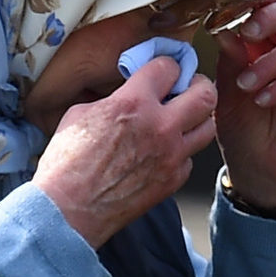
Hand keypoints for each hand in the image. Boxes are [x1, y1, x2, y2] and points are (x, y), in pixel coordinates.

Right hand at [32, 55, 217, 247]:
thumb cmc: (66, 164)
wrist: (68, 209)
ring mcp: (171, 155)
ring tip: (183, 119)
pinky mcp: (173, 180)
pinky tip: (165, 152)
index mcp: (133, 103)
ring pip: (208, 127)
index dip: (166, 67)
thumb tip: (124, 94)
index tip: (163, 72)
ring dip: (197, 119)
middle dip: (199, 85)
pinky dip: (181, 152)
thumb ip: (111, 99)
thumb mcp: (79, 114)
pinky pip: (190, 158)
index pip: (168, 67)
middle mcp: (159, 126)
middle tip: (189, 88)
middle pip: (205, 94)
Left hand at [212, 0, 275, 210]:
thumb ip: (229, 61)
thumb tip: (225, 28)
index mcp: (257, 46)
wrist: (258, 171)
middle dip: (268, 18)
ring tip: (248, 87)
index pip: (264, 8)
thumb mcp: (225, 93)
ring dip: (268, 64)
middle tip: (249, 33)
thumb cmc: (241, 130)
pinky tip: (265, 100)